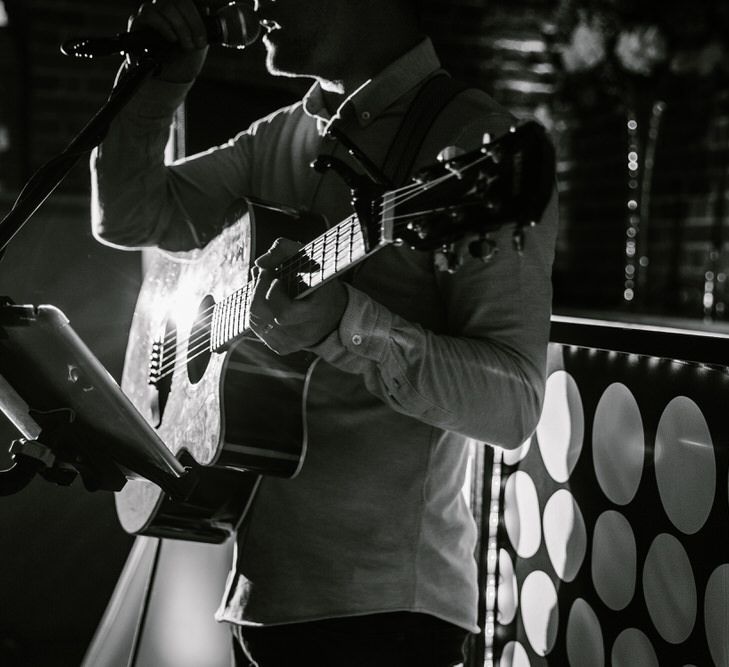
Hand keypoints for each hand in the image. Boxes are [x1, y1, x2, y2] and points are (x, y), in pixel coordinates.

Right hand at [129, 0, 208, 81]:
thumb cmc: (185, 58)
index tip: (202, 40)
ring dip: (179, 27)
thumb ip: (203, 27)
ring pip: (165, 6)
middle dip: (191, 24)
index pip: (188, 2)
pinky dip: (164, 27)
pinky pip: (149, 15)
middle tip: (195, 44)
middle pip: (178, 1)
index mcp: (180, 9)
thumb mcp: (198, 43)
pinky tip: (171, 38)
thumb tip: (207, 10)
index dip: (197, 19)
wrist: (170, 76)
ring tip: (184, 45)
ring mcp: (151, 12)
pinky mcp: (137, 21)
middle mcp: (165, 7)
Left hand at [249, 238, 348, 354]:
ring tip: (265, 285)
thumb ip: (284, 249)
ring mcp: (291, 343)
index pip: (283, 312)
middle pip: (262, 314)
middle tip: (264, 274)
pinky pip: (257, 329)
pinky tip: (268, 302)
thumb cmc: (320, 281)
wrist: (335, 313)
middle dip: (258, 290)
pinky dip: (258, 312)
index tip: (274, 273)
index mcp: (315, 314)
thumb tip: (259, 263)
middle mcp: (303, 333)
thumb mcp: (311, 258)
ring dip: (255, 298)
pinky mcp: (281, 348)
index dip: (272, 291)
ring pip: (255, 321)